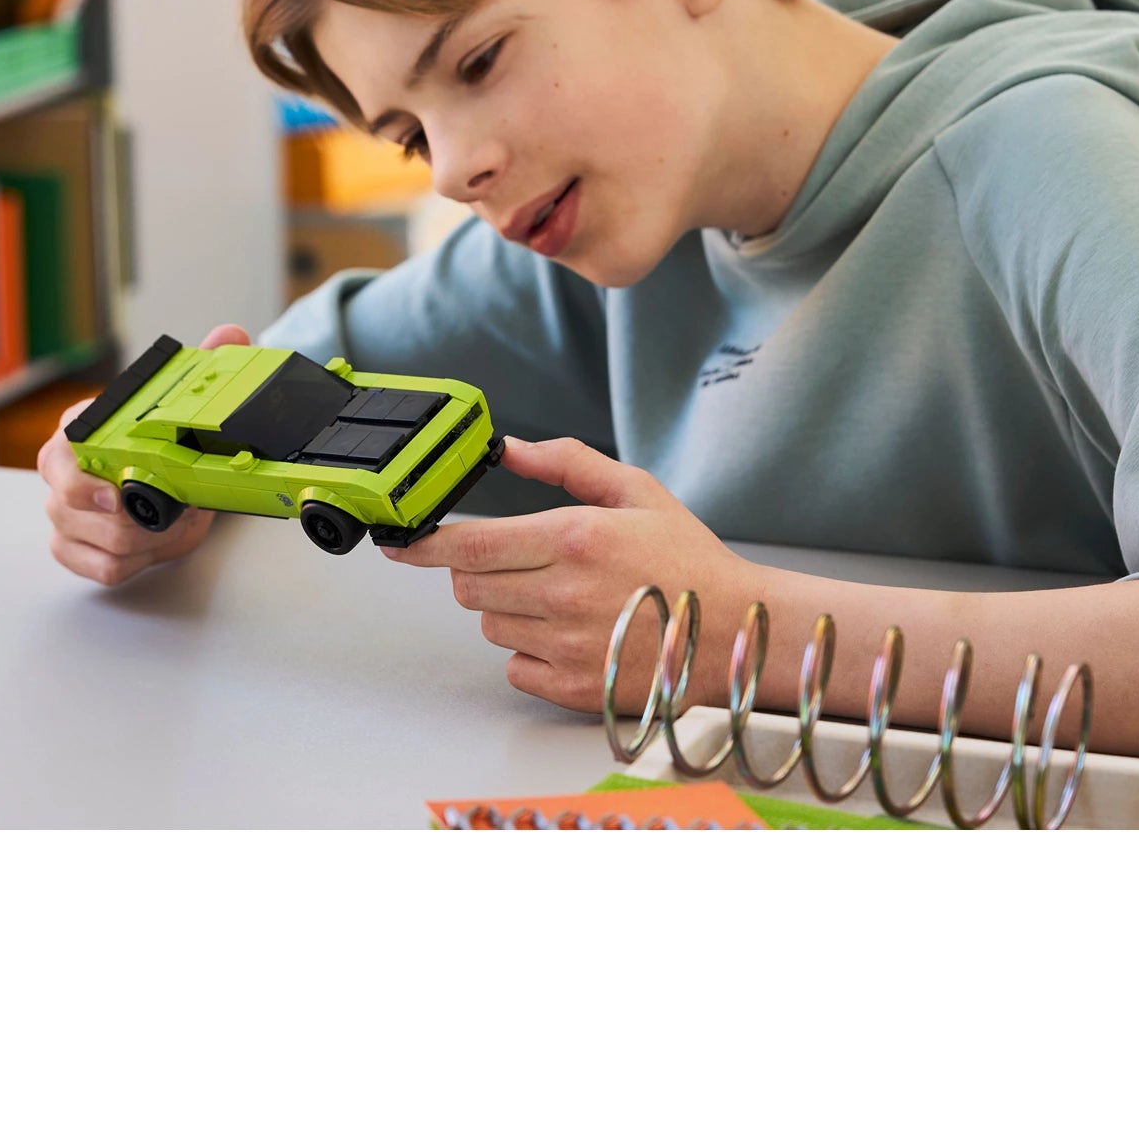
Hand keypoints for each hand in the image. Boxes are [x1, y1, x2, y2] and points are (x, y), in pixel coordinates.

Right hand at [38, 324, 250, 586]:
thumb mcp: (186, 409)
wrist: (172, 485)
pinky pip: (96, 567)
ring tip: (173, 523)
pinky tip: (152, 547)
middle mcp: (62, 472)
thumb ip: (204, 368)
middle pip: (70, 507)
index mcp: (78, 431)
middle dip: (129, 518)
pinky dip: (131, 562)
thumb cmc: (165, 445)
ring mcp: (63, 512)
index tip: (115, 493)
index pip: (61, 455)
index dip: (84, 480)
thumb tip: (230, 334)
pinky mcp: (71, 546)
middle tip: (168, 512)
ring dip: (141, 541)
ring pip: (90, 539)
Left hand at [378, 437, 747, 713]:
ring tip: (564, 599)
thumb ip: (568, 464)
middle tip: (528, 564)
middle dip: (481, 570)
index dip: (424, 545)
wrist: (738, 631)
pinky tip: (572, 635)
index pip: (469, 544)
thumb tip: (510, 449)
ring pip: (490, 624)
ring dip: (509, 609)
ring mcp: (567, 647)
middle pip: (469, 585)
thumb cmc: (689, 561)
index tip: (401, 544)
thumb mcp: (637, 491)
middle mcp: (564, 594)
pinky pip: (515, 667)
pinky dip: (529, 652)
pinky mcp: (575, 689)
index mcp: (575, 537)